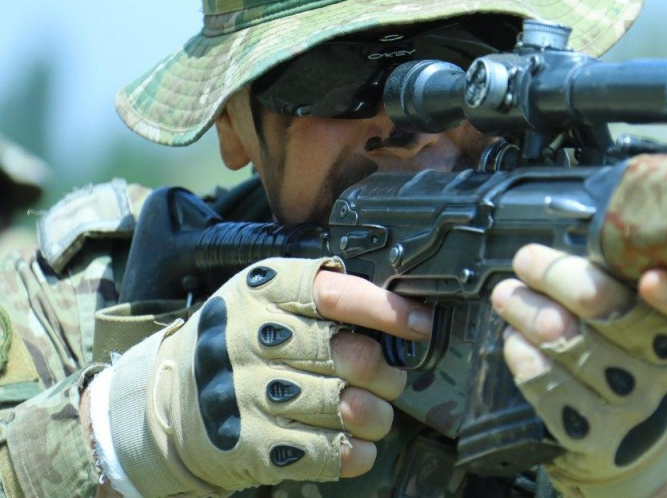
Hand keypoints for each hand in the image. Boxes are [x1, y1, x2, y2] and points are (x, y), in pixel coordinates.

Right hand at [100, 257, 429, 495]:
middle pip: (351, 355)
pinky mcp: (251, 444)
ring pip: (347, 405)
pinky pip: (326, 451)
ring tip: (376, 413)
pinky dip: (354, 452)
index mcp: (262, 292)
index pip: (336, 293)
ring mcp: (249, 395)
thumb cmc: (236, 343)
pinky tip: (357, 446)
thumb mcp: (264, 300)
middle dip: (387, 372)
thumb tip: (398, 314)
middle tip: (391, 379)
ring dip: (376, 415)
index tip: (421, 324)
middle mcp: (253, 339)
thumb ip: (321, 297)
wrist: (167, 403)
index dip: (388, 310)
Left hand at [490, 244, 666, 496]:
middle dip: (559, 278)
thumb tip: (580, 226)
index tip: (649, 279)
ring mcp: (634, 405)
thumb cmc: (647, 348)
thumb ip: (636, 271)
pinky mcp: (597, 433)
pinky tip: (514, 336)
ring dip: (529, 313)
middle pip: (608, 313)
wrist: (649, 435)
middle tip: (526, 258)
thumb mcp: (661, 308)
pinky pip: (550, 389)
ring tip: (506, 293)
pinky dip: (525, 357)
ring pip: (570, 347)